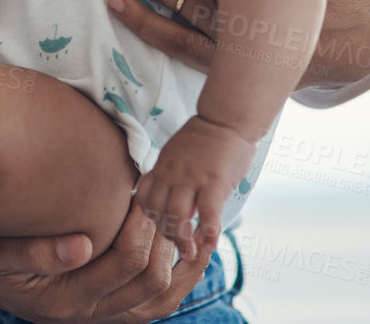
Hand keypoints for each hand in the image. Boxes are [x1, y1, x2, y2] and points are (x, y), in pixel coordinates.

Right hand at [0, 206, 209, 323]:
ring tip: (194, 224)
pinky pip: (146, 303)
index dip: (145, 224)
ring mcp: (88, 314)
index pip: (127, 265)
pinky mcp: (90, 304)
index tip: (146, 184)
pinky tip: (175, 244)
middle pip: (153, 286)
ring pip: (158, 302)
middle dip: (168, 239)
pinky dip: (170, 276)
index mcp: (60, 302)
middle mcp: (80, 315)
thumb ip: (32, 252)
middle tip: (169, 195)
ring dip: (182, 265)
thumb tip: (83, 243)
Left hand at [134, 116, 257, 264]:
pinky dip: (207, 232)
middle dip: (166, 234)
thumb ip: (170, 173)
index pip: (144, 198)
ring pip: (176, 216)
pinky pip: (207, 213)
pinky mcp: (214, 182)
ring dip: (182, 240)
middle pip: (157, 211)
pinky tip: (211, 244)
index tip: (164, 227)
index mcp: (162, 165)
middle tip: (179, 246)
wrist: (226, 117)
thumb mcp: (176, 152)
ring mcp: (191, 177)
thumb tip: (170, 196)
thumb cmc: (206, 137)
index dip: (151, 217)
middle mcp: (171, 172)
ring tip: (190, 252)